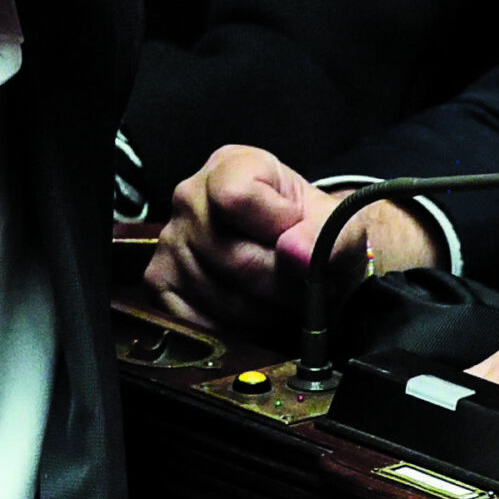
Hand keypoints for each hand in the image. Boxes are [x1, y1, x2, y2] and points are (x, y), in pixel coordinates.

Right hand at [145, 145, 352, 332]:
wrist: (299, 258)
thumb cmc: (313, 232)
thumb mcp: (338, 224)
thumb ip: (329, 234)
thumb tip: (296, 254)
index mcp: (229, 166)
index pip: (237, 198)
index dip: (277, 227)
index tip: (298, 235)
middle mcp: (189, 198)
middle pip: (236, 259)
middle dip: (282, 285)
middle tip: (306, 286)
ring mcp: (169, 244)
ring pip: (223, 300)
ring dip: (266, 313)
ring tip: (284, 298)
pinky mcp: (160, 286)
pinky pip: (201, 326)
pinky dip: (237, 332)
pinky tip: (256, 314)